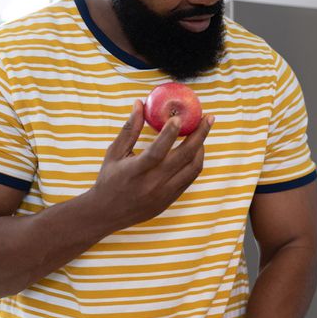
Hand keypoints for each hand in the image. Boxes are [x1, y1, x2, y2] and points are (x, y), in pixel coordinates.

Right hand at [90, 100, 212, 228]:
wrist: (108, 213)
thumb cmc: (109, 179)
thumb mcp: (114, 153)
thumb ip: (129, 129)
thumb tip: (140, 104)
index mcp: (135, 171)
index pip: (157, 151)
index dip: (169, 134)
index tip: (180, 117)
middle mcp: (153, 183)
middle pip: (184, 157)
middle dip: (200, 135)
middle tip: (208, 118)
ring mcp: (165, 193)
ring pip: (193, 168)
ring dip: (201, 148)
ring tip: (203, 131)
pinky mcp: (171, 199)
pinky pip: (190, 177)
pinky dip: (196, 161)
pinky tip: (196, 149)